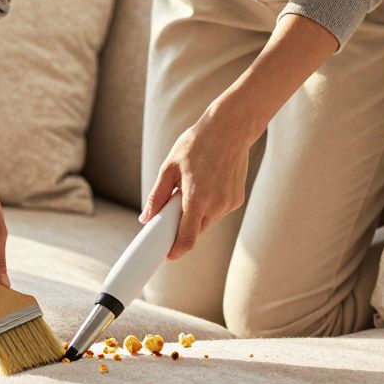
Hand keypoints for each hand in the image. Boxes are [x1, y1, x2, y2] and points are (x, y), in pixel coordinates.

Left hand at [141, 102, 260, 260]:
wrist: (231, 128)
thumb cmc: (196, 144)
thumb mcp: (169, 167)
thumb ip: (157, 197)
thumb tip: (146, 219)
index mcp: (196, 199)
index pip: (187, 239)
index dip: (175, 251)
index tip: (165, 255)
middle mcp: (216, 205)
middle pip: (195, 231)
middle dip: (182, 226)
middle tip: (172, 208)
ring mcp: (229, 203)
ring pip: (206, 221)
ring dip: (195, 214)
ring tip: (193, 186)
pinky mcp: (237, 199)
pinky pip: (217, 211)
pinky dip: (208, 205)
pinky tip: (207, 183)